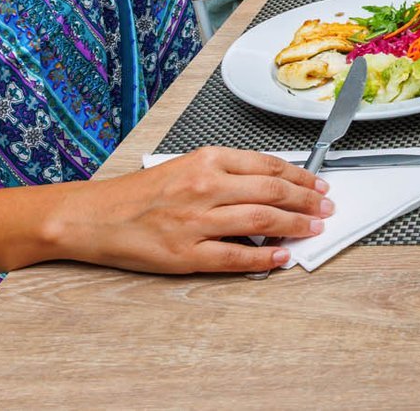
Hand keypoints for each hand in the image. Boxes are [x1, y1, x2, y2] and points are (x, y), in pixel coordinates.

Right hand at [58, 146, 330, 274]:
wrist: (93, 217)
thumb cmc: (138, 193)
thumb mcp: (185, 166)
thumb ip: (226, 173)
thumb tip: (270, 185)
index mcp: (206, 160)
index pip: (268, 165)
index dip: (301, 176)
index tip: (318, 184)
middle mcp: (204, 186)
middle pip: (272, 192)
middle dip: (307, 200)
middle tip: (326, 207)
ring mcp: (196, 222)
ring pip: (261, 222)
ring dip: (295, 226)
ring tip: (314, 229)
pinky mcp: (186, 254)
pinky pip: (235, 257)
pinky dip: (264, 258)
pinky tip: (281, 257)